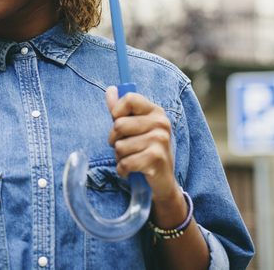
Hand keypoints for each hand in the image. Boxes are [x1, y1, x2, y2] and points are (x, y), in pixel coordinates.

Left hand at [105, 86, 179, 201]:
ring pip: (119, 146)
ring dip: (119, 157)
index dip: (117, 111)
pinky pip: (124, 162)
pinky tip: (132, 171)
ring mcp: (160, 140)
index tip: (118, 122)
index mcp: (155, 111)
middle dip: (114, 140)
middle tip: (125, 147)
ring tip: (132, 159)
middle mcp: (160, 123)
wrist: (163, 182)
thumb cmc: (145, 151)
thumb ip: (121, 110)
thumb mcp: (134, 128)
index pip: (129, 98)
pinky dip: (123, 170)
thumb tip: (110, 89)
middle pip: (119, 124)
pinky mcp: (155, 159)